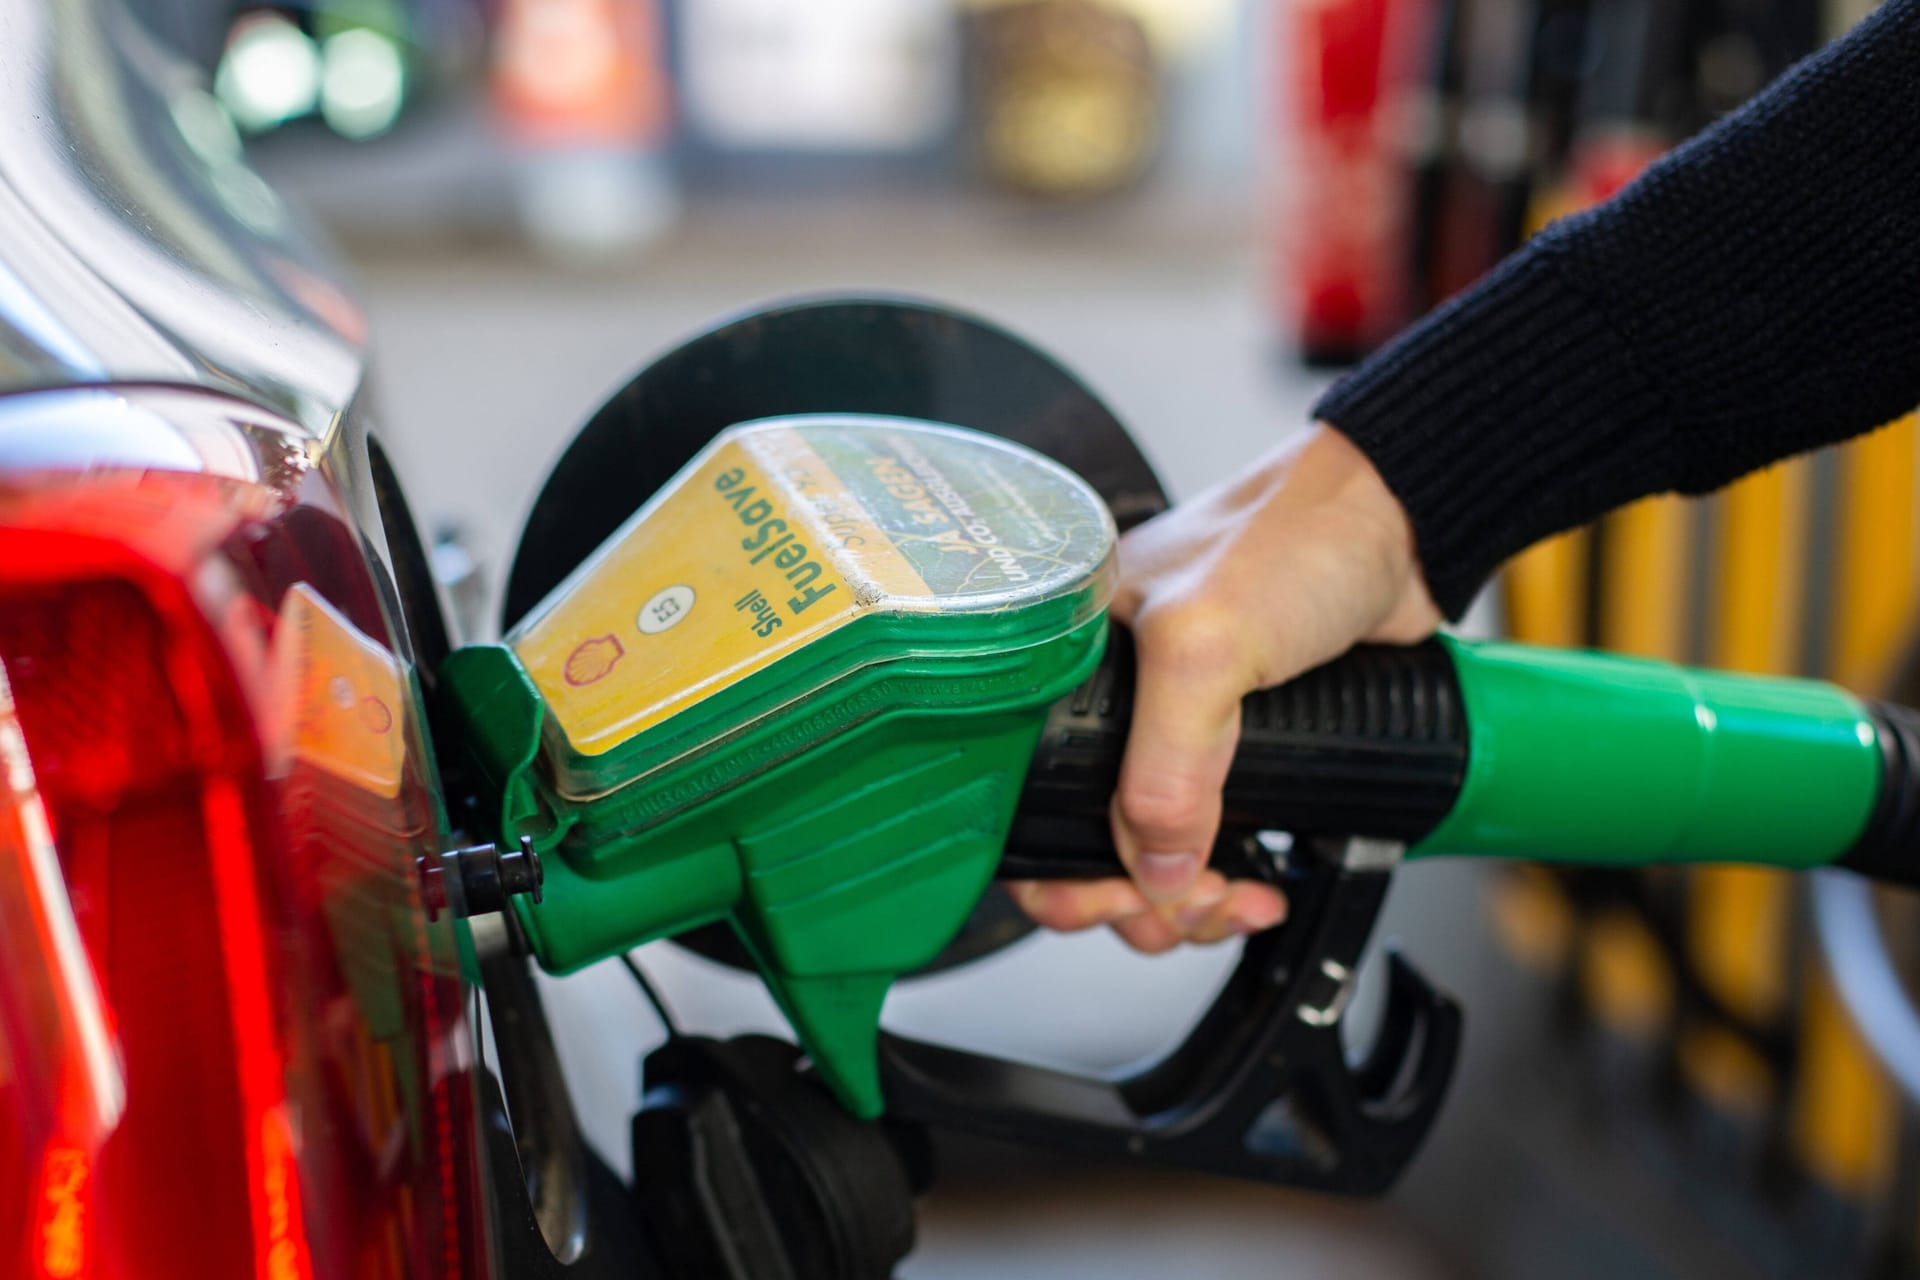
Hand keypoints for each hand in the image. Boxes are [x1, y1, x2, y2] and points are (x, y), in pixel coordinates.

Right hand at [1007, 424, 1441, 951]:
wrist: (1399, 519)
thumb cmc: (1293, 535)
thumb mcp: (1204, 645)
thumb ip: (1167, 764)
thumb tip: (1157, 871)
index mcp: (1069, 665)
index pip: (1025, 798)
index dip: (1065, 868)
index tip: (1122, 897)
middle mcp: (1113, 701)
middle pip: (1086, 843)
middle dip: (1136, 900)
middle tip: (1185, 909)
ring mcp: (1177, 727)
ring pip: (1150, 857)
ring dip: (1187, 904)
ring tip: (1237, 900)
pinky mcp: (1239, 745)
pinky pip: (1210, 841)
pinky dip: (1229, 880)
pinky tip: (1258, 883)